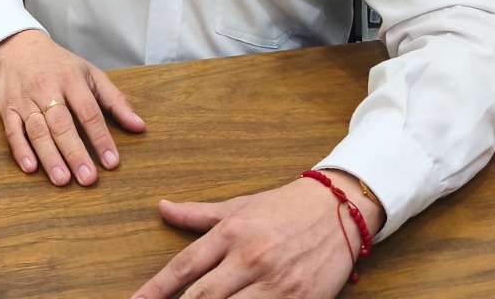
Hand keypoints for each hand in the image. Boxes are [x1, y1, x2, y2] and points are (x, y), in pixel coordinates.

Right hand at [0, 29, 145, 186]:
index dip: (101, 137)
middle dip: (75, 152)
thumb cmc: (61, 66)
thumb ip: (115, 100)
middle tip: (87, 178)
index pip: (89, 112)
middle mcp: (47, 89)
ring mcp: (25, 100)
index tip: (112, 162)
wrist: (20, 48)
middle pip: (62, 124)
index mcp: (71, 79)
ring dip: (49, 156)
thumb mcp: (91, 75)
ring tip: (62, 179)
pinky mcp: (7, 108)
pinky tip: (30, 168)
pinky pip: (12, 131)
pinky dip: (20, 150)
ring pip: (37, 130)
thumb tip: (139, 126)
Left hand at [132, 174, 383, 298]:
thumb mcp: (240, 205)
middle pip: (203, 296)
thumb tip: (162, 208)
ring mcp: (276, 283)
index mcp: (232, 232)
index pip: (185, 266)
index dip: (156, 289)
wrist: (338, 207)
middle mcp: (250, 257)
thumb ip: (199, 214)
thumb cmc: (285, 206)